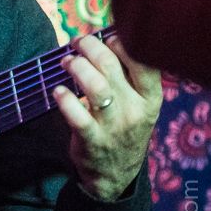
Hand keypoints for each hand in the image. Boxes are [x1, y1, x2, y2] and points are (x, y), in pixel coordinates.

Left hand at [52, 34, 161, 200]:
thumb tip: (107, 37)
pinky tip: (58, 91)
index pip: (141, 59)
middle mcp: (137, 110)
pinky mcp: (93, 141)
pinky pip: (77, 116)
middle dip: (89, 47)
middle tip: (76, 43)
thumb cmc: (123, 129)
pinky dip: (64, 99)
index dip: (118, 40)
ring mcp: (115, 127)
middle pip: (111, 66)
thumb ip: (128, 76)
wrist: (116, 175)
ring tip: (66, 62)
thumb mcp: (139, 104)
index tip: (102, 35)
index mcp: (152, 97)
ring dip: (76, 67)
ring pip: (95, 87)